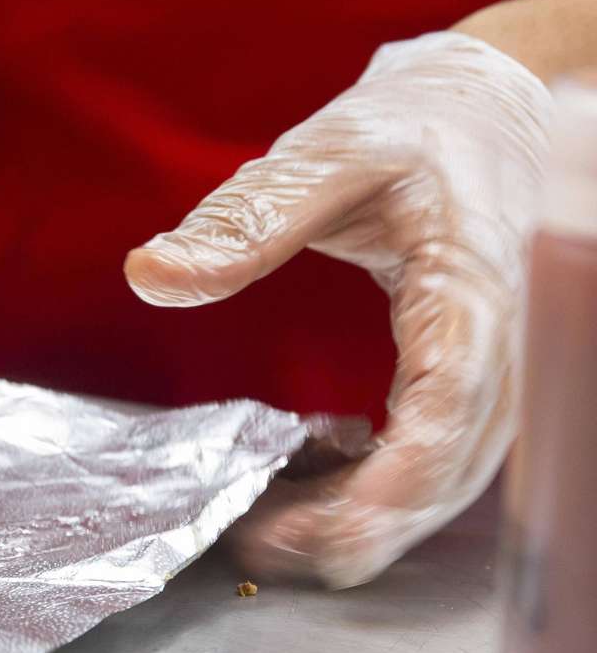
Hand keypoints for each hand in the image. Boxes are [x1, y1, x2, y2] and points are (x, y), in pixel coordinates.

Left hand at [125, 32, 551, 587]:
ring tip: (265, 526)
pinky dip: (374, 490)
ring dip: (359, 519)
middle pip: (446, 476)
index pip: (448, 414)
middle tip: (250, 540)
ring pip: (444, 484)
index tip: (297, 528)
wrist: (481, 111)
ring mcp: (495, 370)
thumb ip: (244, 219)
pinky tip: (307, 485)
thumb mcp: (326, 157)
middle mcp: (502, 346)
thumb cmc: (412, 129)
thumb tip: (151, 274)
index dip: (380, 489)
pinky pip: (434, 460)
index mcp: (473, 291)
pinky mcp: (471, 382)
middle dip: (351, 526)